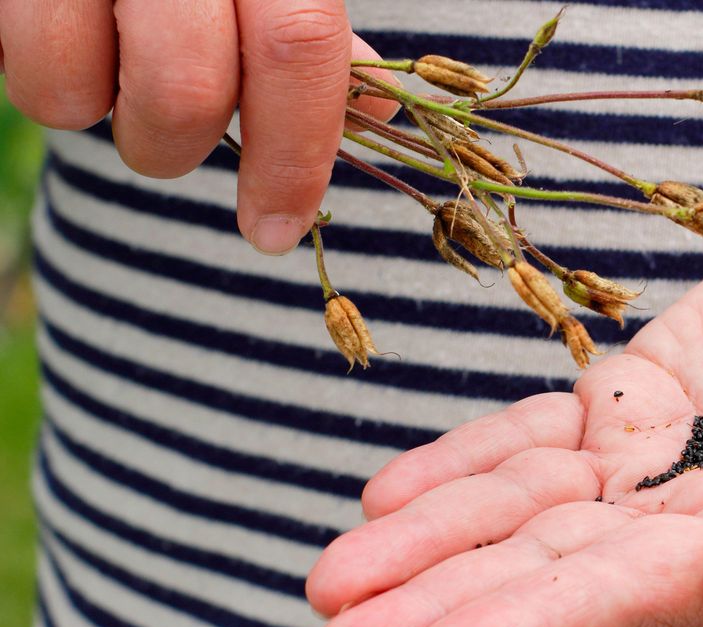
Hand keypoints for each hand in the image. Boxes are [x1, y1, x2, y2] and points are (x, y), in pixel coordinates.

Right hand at [0, 0, 397, 252]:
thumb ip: (305, 32)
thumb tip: (377, 112)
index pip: (299, 47)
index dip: (295, 156)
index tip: (277, 230)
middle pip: (185, 91)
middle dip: (176, 147)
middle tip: (169, 130)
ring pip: (74, 92)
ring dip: (95, 114)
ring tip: (105, 64)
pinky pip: (11, 63)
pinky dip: (38, 77)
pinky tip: (62, 35)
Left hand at [301, 224, 702, 626]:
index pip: (619, 601)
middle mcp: (690, 527)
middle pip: (542, 570)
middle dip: (433, 609)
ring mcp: (656, 464)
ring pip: (520, 508)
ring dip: (424, 542)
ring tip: (326, 580)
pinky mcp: (637, 401)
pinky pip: (535, 435)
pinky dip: (462, 463)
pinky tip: (388, 498)